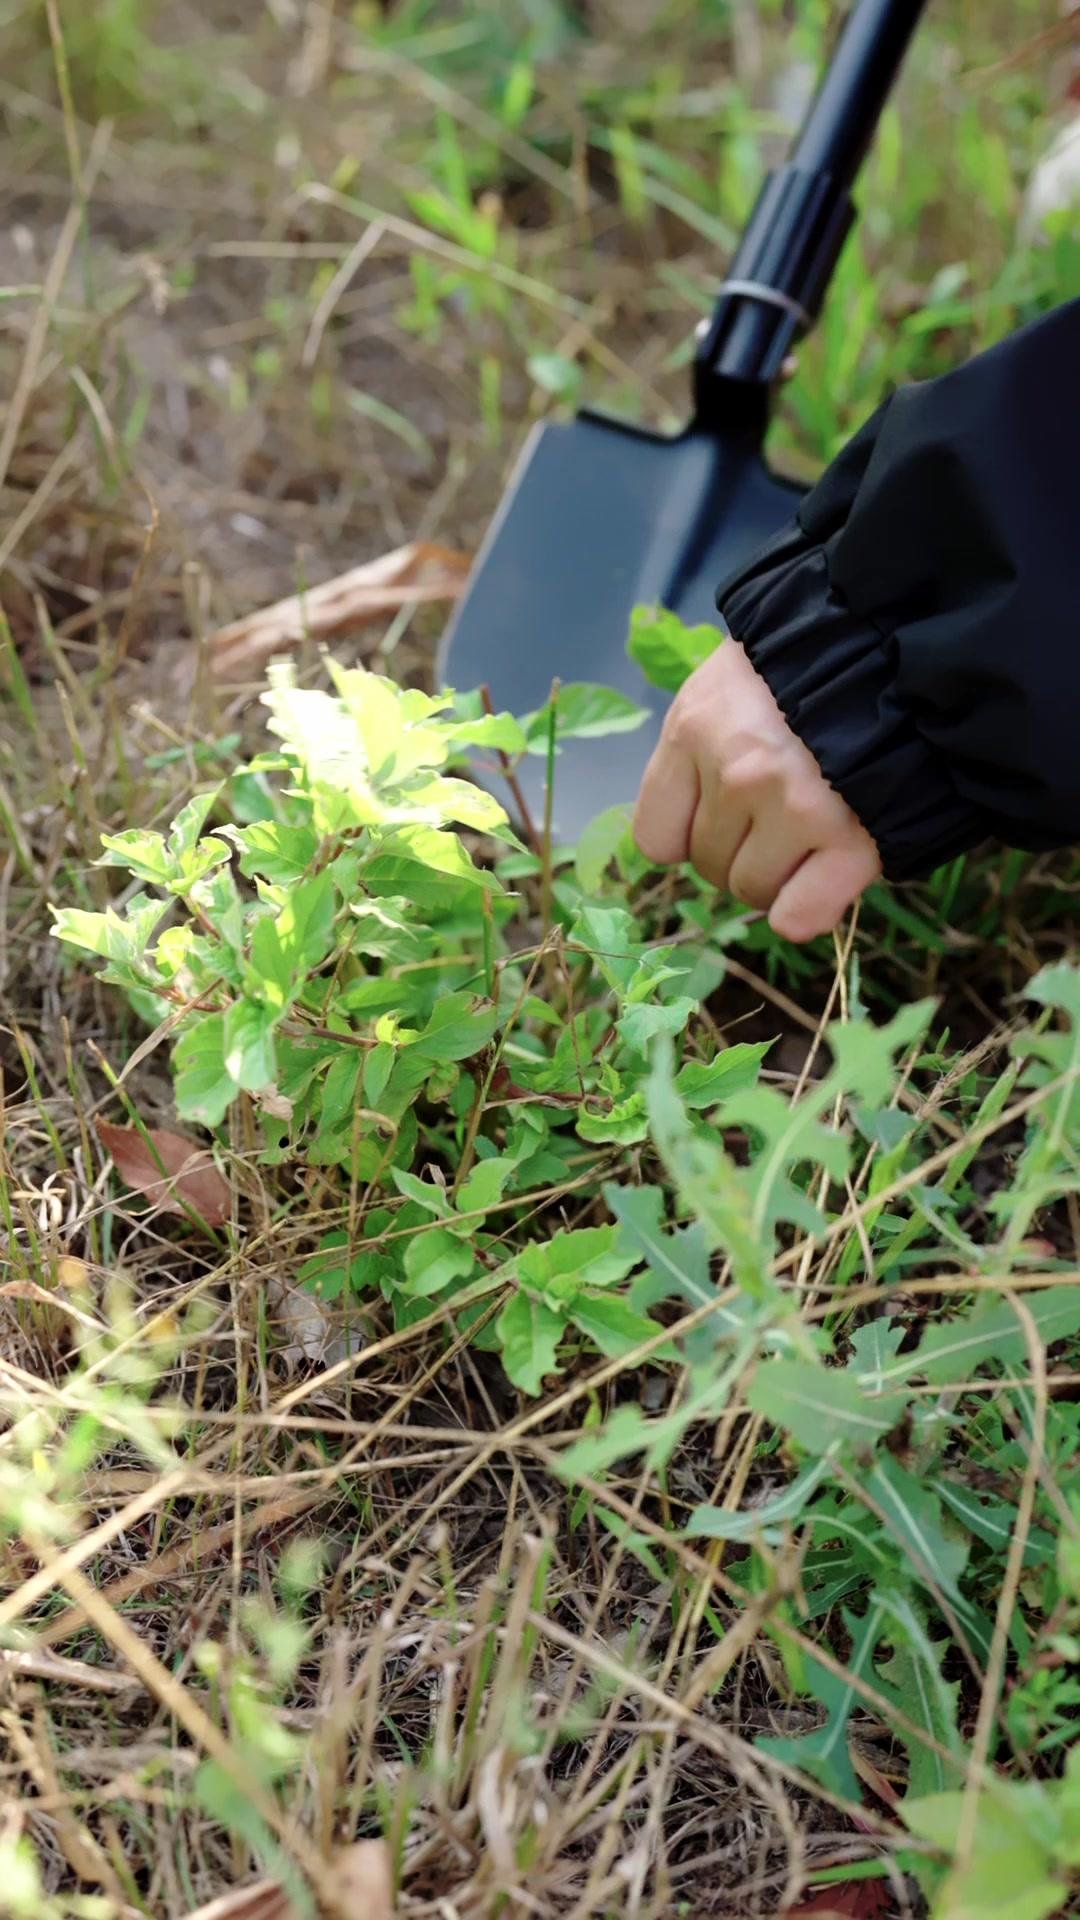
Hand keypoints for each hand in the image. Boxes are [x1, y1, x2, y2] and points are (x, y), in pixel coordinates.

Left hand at [633, 640, 881, 941]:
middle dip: (741, 852)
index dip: (690, 837)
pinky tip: (825, 879)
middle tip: (782, 816)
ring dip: (777, 877)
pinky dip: (805, 912)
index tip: (722, 819)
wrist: (904, 647)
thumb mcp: (730, 684)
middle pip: (710, 867)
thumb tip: (685, 838)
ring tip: (810, 834)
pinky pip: (799, 916)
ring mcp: (795, 808)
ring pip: (753, 891)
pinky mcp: (851, 841)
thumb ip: (701, 748)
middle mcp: (737, 773)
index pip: (656, 839)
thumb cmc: (810, 665)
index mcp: (695, 728)